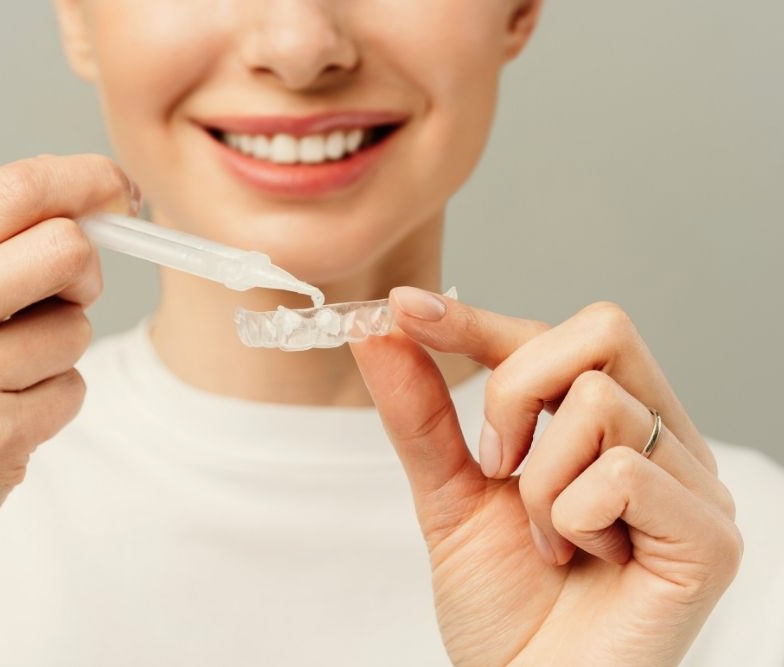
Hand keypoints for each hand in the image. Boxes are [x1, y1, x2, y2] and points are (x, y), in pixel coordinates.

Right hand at [0, 154, 136, 665]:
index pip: (13, 190)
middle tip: (64, 296)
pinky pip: (73, 391)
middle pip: (65, 249)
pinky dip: (52, 402)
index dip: (87, 180)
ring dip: (57, 351)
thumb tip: (83, 208)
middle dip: (84, 272)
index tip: (120, 190)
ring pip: (77, 328)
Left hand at [350, 288, 741, 666]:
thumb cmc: (502, 608)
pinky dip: (571, 519)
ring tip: (545, 540)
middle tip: (494, 465)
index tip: (407, 309)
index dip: (479, 320)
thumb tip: (378, 327)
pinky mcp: (710, 539)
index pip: (556, 337)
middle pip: (602, 330)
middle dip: (515, 389)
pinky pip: (626, 472)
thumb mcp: (448, 494)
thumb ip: (420, 412)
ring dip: (537, 482)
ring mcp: (694, 487)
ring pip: (600, 403)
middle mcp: (663, 443)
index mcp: (609, 427)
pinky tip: (581, 562)